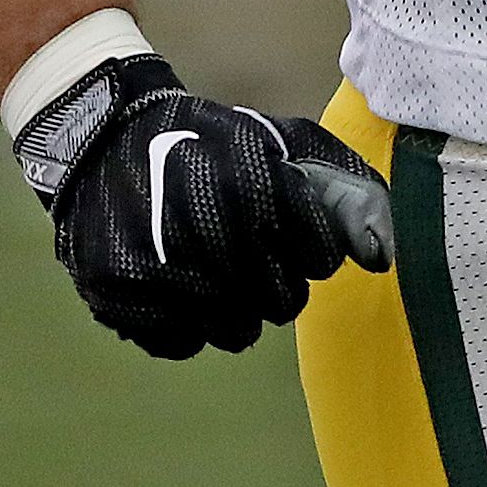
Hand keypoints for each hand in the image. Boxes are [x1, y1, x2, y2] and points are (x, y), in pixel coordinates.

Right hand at [14, 55, 392, 359]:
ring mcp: (157, 268)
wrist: (105, 143)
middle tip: (255, 256)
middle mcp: (206, 229)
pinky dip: (188, 324)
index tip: (293, 233)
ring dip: (237, 310)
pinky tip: (179, 286)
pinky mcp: (118, 297)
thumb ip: (345, 190)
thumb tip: (381, 256)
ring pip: (235, 332)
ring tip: (219, 272)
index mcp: (254, 185)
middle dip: (281, 284)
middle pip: (283, 302)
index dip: (314, 248)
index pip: (321, 256)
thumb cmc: (212, 146)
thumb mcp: (285, 143)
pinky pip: (181, 343)